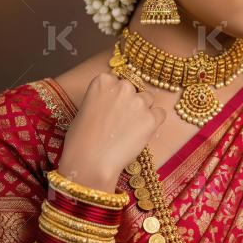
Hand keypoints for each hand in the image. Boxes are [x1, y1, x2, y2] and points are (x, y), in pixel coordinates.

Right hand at [58, 72, 166, 191]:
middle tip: (122, 120)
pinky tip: (141, 133)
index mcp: (103, 81)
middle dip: (131, 101)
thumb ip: (103, 98)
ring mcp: (138, 102)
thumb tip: (115, 101)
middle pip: (135, 88)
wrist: (90, 161)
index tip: (112, 107)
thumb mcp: (86, 109)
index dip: (116, 96)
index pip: (118, 80)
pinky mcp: (151, 118)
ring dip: (143, 110)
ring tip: (130, 129)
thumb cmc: (82, 140)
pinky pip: (160, 114)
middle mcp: (122, 86)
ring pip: (148, 99)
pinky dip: (154, 122)